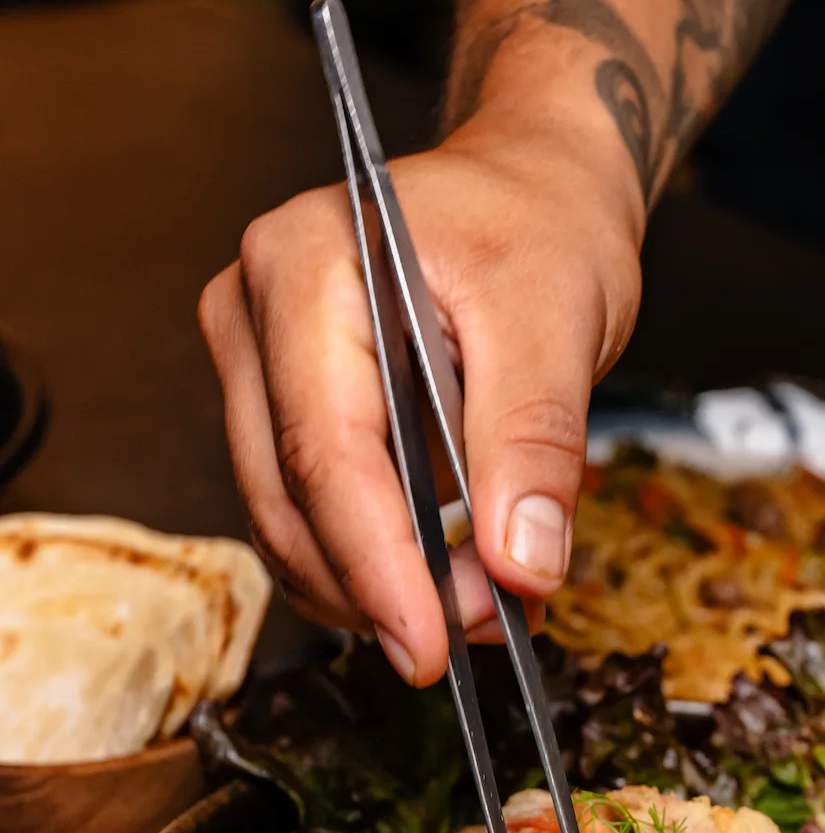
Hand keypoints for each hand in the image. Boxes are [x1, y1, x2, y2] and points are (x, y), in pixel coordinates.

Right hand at [199, 112, 643, 683]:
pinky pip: (310, 516)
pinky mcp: (287, 412)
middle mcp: (257, 314)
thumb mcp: (560, 317)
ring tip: (480, 605)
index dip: (376, 562)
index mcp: (305, 267)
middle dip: (380, 588)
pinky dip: (372, 568)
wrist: (530, 189)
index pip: (325, 447)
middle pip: (291, 497)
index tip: (427, 643)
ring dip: (375, 589)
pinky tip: (445, 582)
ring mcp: (261, 367)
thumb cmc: (538, 224)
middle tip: (478, 632)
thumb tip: (521, 564)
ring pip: (289, 522)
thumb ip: (535, 442)